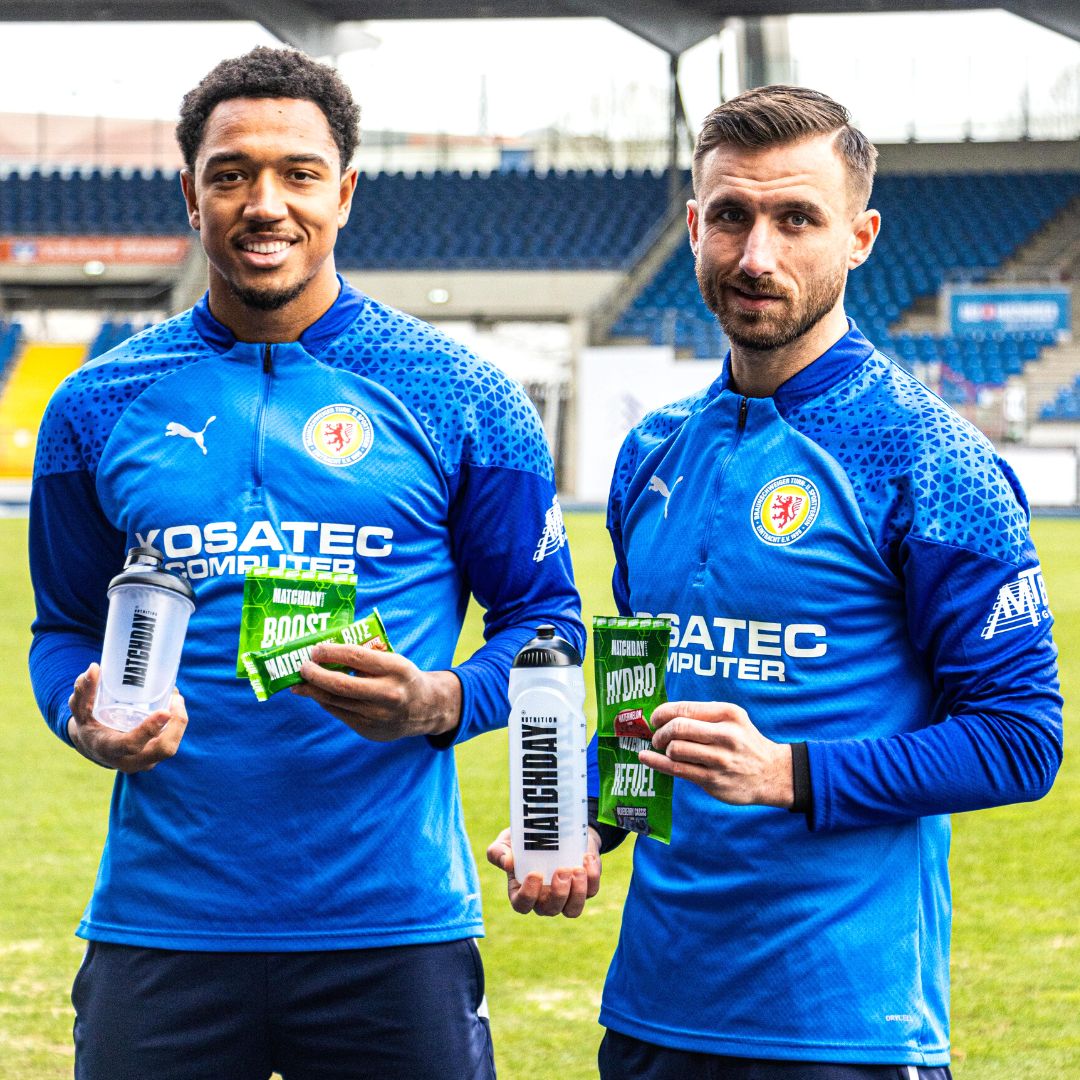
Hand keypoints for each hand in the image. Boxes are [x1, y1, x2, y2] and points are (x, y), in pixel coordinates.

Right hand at [67, 663, 187, 772]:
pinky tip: (175, 705)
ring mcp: (144, 761)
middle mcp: (129, 761)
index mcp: (109, 749)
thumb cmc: (89, 724)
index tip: (164, 711)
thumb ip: (83, 690)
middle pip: (162, 749)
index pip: (131, 744)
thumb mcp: (81, 709)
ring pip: (170, 746)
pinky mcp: (154, 756)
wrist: (95, 746)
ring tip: (176, 698)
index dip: (148, 730)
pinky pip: (171, 742)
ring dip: (179, 722)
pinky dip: (177, 724)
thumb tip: (93, 668)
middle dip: (176, 724)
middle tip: (176, 698)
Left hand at [292, 642, 460, 740]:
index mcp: (396, 669)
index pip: (356, 657)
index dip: (331, 652)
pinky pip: (339, 713)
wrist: (425, 709)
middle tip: (303, 667)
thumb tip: (329, 652)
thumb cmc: (402, 678)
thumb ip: (368, 655)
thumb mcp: (394, 660)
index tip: (315, 649)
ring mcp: (377, 715)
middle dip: (315, 674)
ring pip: (335, 701)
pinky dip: (325, 701)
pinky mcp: (369, 730)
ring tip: (300, 683)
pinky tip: (317, 694)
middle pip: (340, 684)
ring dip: (313, 691)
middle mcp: (388, 693)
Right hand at [486, 826, 601, 917]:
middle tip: (562, 870)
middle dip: (558, 893)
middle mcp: (544, 899)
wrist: (555, 827)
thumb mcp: (507, 842)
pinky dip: (592, 877)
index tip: (535, 874)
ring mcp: (566, 896)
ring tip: (577, 870)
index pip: (522, 905)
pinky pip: (591, 891)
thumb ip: (498, 852)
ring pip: (573, 909)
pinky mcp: (585, 887)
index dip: (529, 895)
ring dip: (578, 892)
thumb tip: (507, 862)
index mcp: (522, 891)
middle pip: (550, 909)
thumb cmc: (525, 839)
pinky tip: (586, 858)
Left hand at [642, 700, 793, 807]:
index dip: (663, 713)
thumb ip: (703, 714)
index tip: (655, 718)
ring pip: (676, 750)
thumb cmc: (744, 741)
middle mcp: (725, 735)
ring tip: (665, 749)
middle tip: (657, 736)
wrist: (770, 773)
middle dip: (660, 732)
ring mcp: (719, 759)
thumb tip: (664, 713)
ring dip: (663, 749)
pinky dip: (657, 763)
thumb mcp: (733, 718)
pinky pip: (677, 770)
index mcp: (728, 714)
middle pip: (678, 728)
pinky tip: (646, 758)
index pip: (685, 709)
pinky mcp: (713, 780)